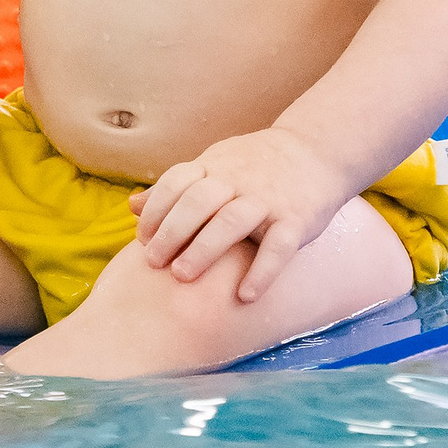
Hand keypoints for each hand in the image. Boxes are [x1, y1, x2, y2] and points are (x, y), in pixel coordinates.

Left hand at [129, 126, 349, 304]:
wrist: (317, 150)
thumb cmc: (255, 166)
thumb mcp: (214, 165)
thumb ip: (176, 188)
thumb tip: (131, 206)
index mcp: (215, 166)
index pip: (176, 182)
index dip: (156, 210)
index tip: (141, 239)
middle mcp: (238, 180)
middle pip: (198, 201)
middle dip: (171, 232)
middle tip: (153, 263)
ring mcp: (268, 199)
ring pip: (231, 221)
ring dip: (203, 250)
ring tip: (181, 277)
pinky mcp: (297, 218)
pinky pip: (278, 246)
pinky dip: (262, 272)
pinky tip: (244, 296)